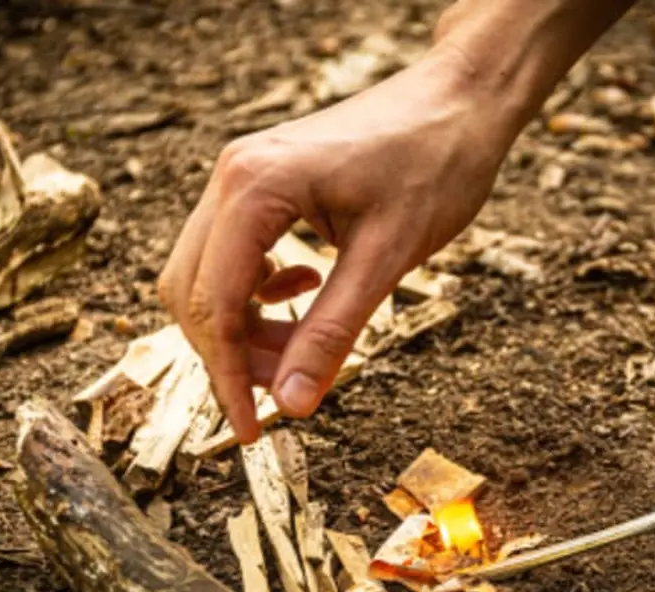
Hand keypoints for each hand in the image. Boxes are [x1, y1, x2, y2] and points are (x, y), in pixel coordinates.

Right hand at [158, 47, 512, 443]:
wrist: (460, 98)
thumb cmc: (435, 163)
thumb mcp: (387, 258)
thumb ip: (333, 332)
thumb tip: (293, 404)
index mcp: (254, 188)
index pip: (214, 305)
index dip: (229, 377)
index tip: (253, 430)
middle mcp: (233, 177)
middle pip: (194, 293)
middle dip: (234, 354)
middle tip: (289, 393)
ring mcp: (243, 176)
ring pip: (209, 276)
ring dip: (248, 325)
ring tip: (305, 347)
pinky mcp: (264, 183)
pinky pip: (234, 253)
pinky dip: (260, 290)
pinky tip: (307, 289)